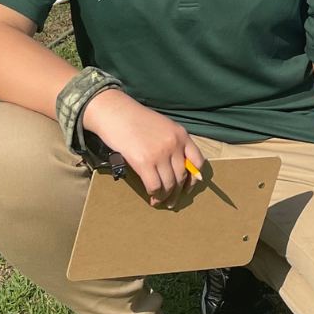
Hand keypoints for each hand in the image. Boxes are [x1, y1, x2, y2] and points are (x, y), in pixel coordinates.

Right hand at [80, 88, 207, 205]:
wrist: (115, 112)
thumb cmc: (135, 119)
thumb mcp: (162, 126)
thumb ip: (172, 143)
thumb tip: (175, 166)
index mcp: (181, 134)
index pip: (197, 161)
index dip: (194, 179)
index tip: (188, 188)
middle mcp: (174, 144)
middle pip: (182, 176)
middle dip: (177, 192)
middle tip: (173, 202)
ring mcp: (160, 154)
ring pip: (169, 184)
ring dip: (166, 196)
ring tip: (160, 201)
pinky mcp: (144, 162)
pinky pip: (155, 185)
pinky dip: (154, 194)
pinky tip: (151, 197)